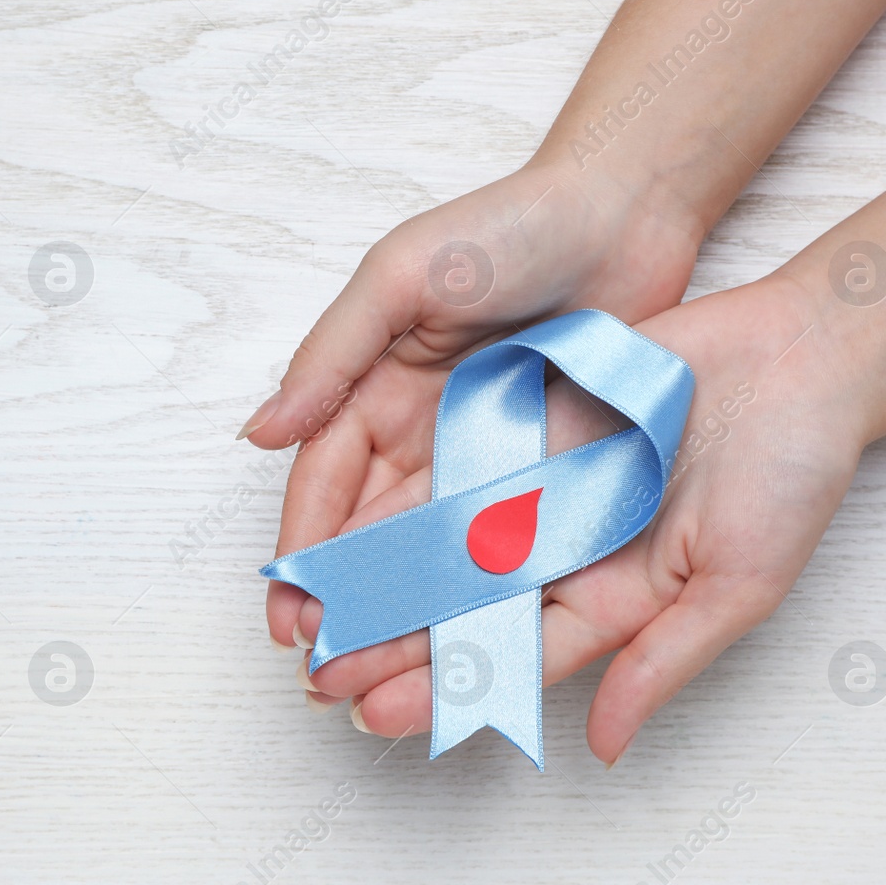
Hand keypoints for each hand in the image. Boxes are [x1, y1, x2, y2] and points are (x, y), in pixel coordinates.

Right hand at [243, 159, 702, 667]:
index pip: (325, 484)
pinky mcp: (545, 461)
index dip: (304, 550)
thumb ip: (333, 353)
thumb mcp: (402, 276)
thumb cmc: (507, 227)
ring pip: (434, 546)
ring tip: (391, 675)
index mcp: (374, 384)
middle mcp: (420, 427)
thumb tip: (260, 434)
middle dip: (346, 599)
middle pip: (371, 530)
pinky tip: (473, 633)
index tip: (291, 616)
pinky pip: (507, 533)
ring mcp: (482, 448)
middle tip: (328, 673)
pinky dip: (484, 583)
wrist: (626, 209)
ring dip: (408, 607)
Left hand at [294, 275, 865, 764]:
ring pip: (445, 542)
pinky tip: (348, 518)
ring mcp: (545, 490)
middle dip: (390, 644)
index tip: (372, 717)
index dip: (444, 689)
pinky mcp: (532, 428)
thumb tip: (605, 748)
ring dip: (382, 575)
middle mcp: (567, 553)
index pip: (513, 660)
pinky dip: (406, 493)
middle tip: (314, 676)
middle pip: (461, 609)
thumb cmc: (794, 473)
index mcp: (614, 602)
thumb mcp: (738, 582)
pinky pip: (457, 464)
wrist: (805, 355)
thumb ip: (665, 660)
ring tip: (314, 608)